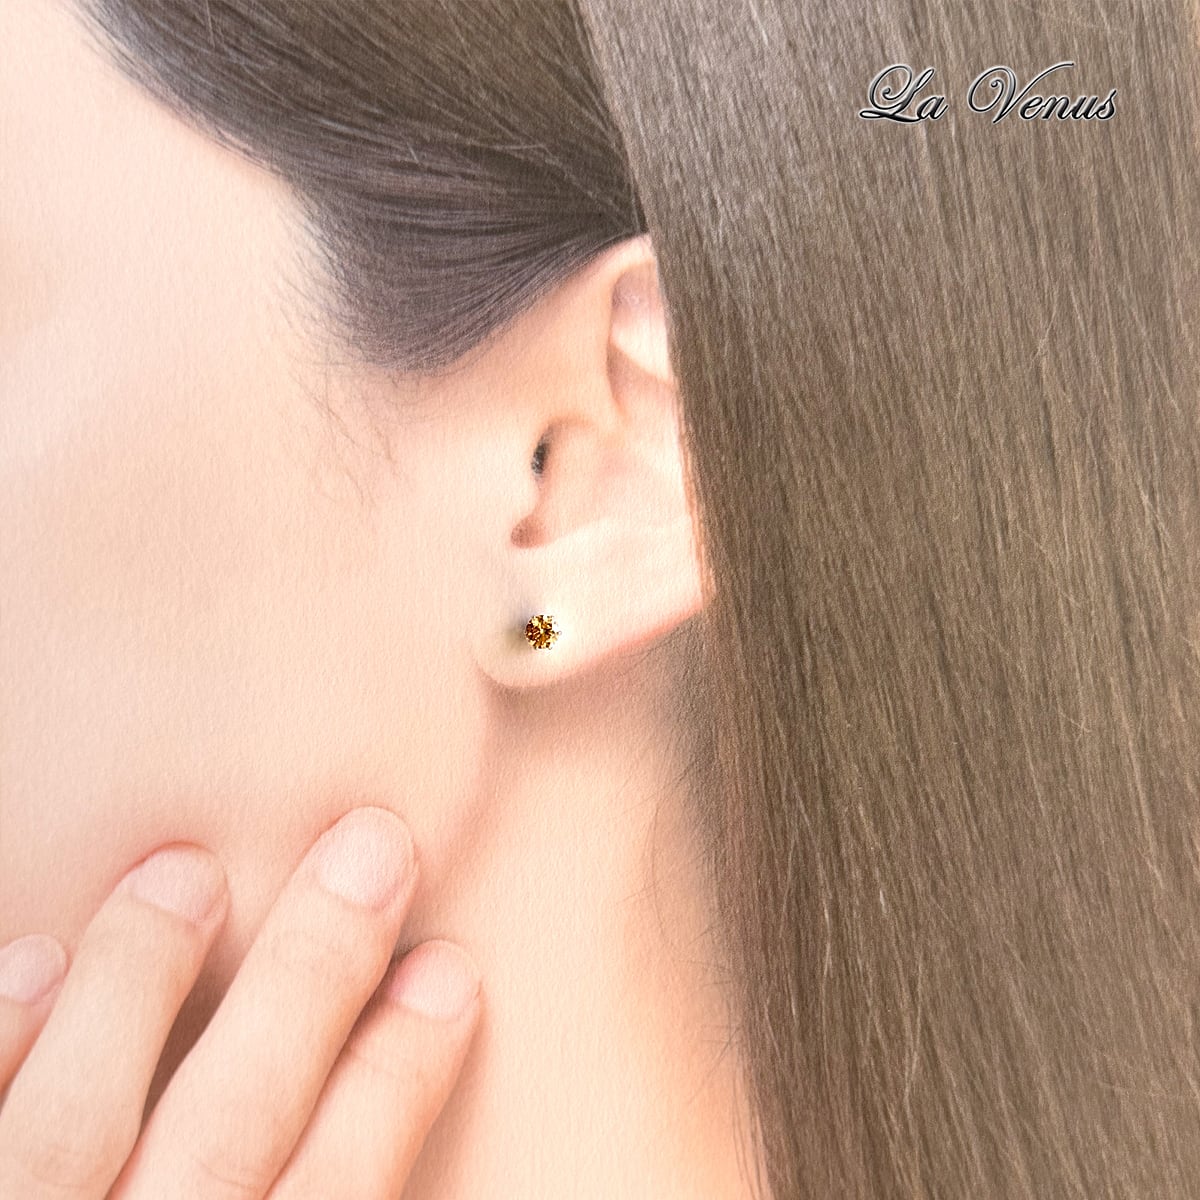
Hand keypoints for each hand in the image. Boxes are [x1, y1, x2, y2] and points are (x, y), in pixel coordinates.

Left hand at [0, 806, 480, 1196]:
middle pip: (233, 1129)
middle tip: (373, 849)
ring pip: (73, 1128)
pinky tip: (35, 956)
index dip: (397, 1083)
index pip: (335, 1193)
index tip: (450, 971)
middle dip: (309, 982)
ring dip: (138, 987)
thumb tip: (348, 1085)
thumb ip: (291, 1190)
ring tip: (187, 873)